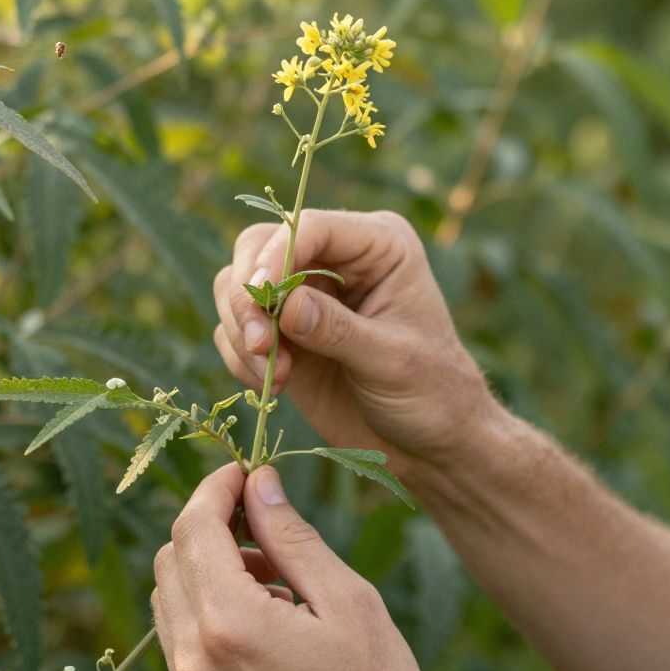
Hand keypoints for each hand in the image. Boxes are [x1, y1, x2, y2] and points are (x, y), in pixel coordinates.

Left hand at [150, 461, 463, 670]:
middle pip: (170, 563)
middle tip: (265, 525)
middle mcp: (193, 662)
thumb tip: (259, 486)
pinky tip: (270, 635)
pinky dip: (210, 625)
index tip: (245, 474)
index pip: (193, 527)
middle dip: (208, 530)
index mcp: (230, 623)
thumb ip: (294, 539)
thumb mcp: (350, 604)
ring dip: (207, 577)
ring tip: (277, 584)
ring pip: (169, 608)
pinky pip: (183, 654)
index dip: (215, 489)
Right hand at [213, 208, 495, 474]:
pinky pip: (236, 328)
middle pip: (258, 247)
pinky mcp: (285, 334)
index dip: (276, 256)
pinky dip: (241, 357)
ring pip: (237, 286)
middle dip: (248, 296)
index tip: (261, 297)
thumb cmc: (433, 394)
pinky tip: (275, 388)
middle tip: (259, 345)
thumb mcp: (392, 361)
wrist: (432, 443)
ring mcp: (306, 295)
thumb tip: (284, 304)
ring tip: (275, 376)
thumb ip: (338, 330)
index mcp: (379, 245)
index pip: (311, 226)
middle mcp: (337, 259)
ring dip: (242, 330)